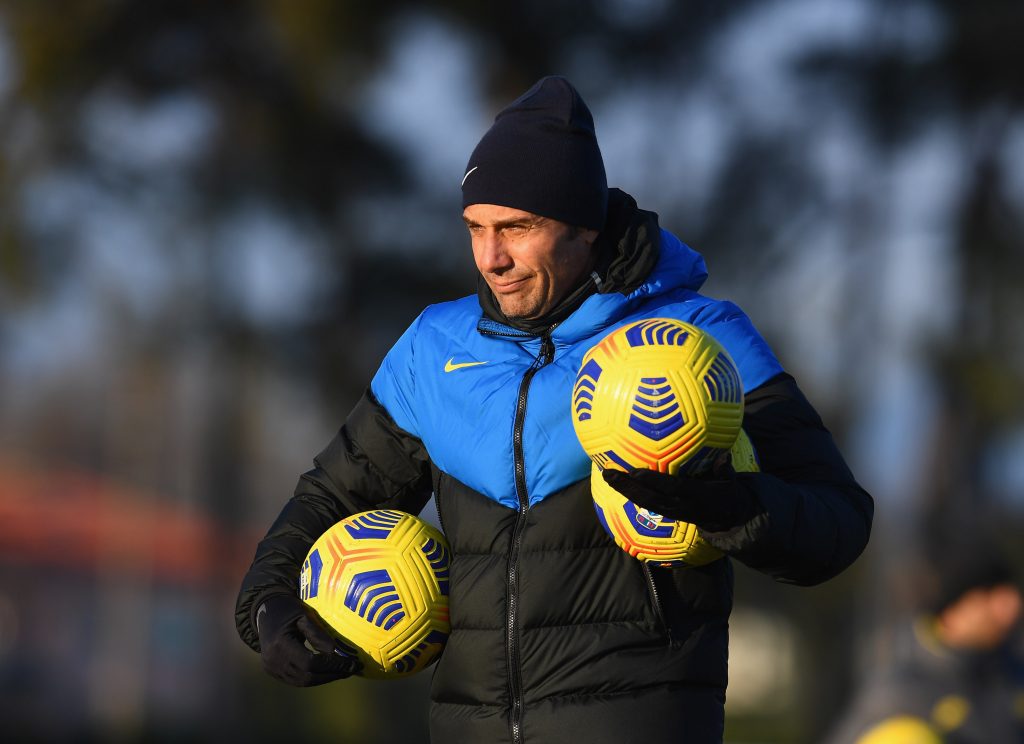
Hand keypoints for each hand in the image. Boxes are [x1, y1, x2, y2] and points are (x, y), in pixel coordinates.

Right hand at [255, 593, 360, 685]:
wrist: (264, 611)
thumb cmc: (287, 609)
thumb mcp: (303, 615)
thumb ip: (317, 633)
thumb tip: (336, 651)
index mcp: (280, 644)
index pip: (310, 663)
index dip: (332, 665)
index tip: (351, 663)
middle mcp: (273, 661)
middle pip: (307, 677)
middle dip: (332, 675)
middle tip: (352, 669)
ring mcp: (272, 668)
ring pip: (302, 682)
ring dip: (324, 678)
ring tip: (344, 671)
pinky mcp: (273, 671)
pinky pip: (296, 680)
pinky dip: (313, 677)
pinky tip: (328, 671)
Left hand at [601, 455, 760, 532]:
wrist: (730, 521)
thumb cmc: (730, 495)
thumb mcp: (734, 484)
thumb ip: (726, 471)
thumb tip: (725, 457)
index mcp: (696, 497)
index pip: (670, 489)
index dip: (653, 482)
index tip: (634, 472)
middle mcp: (681, 506)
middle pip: (649, 499)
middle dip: (627, 488)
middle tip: (608, 473)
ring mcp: (673, 511)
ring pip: (645, 503)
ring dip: (625, 490)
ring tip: (608, 476)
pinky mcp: (669, 512)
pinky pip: (648, 504)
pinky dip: (632, 493)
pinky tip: (618, 482)